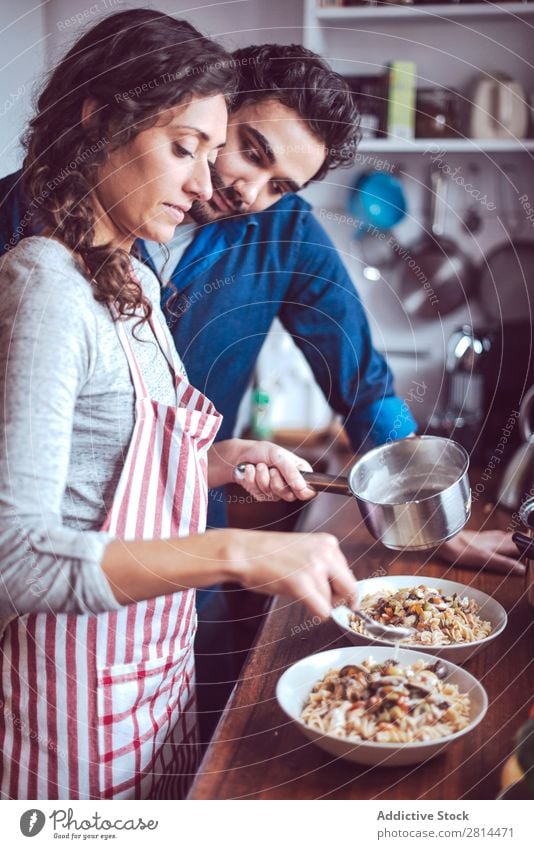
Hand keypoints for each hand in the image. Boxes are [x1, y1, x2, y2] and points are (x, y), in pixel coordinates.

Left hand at [208, 438, 315, 500]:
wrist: (241, 454)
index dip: (304, 491)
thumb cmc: (262, 451)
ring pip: (273, 494)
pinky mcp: (262, 495)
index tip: (296, 485)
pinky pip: (258, 493)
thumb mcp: (279, 455)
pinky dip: (252, 479)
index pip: (309, 491)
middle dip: (278, 482)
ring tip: (259, 466)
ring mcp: (275, 491)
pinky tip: (251, 470)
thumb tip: (301, 486)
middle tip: (272, 469)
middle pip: (290, 496)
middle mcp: (289, 484)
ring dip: (262, 477)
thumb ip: (291, 471)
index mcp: (299, 473)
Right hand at [225, 529, 357, 618]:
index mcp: (328, 543)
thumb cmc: (268, 553)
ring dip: (318, 603)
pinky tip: (303, 603)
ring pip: (332, 602)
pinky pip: (322, 611)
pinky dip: (316, 613)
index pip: (349, 573)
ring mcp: (314, 568)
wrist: (244, 552)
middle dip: (340, 600)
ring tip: (297, 591)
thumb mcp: (304, 549)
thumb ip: (324, 563)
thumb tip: (339, 585)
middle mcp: (325, 553)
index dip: (343, 589)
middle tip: (326, 603)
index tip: (344, 599)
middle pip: (349, 588)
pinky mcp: (302, 584)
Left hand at [436, 529, 524, 575]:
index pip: (518, 545)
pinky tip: (497, 538)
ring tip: (520, 540)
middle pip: (513, 539)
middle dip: (523, 541)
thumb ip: (503, 563)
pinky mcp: (476, 537)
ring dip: (513, 538)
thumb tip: (522, 569)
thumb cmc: (462, 549)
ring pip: (504, 536)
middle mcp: (493, 538)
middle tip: (529, 544)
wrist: (444, 538)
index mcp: (498, 544)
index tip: (532, 550)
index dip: (528, 547)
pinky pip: (494, 536)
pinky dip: (501, 537)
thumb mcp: (485, 559)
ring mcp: (485, 537)